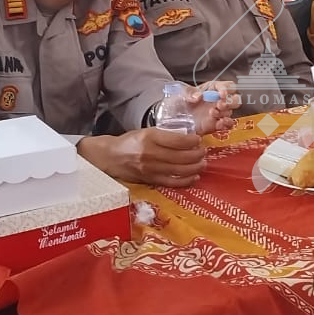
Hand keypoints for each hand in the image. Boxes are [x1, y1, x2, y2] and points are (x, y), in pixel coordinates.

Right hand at [77, 129, 206, 187]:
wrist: (110, 157)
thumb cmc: (129, 142)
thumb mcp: (146, 132)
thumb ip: (165, 135)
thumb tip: (188, 138)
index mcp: (150, 137)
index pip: (178, 140)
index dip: (192, 141)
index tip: (198, 140)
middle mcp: (151, 153)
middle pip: (182, 156)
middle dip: (197, 154)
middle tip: (203, 152)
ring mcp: (151, 169)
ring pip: (180, 170)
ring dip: (195, 167)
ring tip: (202, 163)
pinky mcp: (151, 180)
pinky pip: (172, 182)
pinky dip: (186, 181)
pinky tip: (194, 177)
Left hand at [186, 80, 239, 134]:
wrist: (177, 117)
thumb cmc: (182, 102)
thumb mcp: (183, 93)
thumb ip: (190, 93)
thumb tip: (197, 96)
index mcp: (213, 88)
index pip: (228, 85)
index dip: (227, 89)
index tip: (221, 94)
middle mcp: (219, 100)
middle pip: (235, 98)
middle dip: (229, 102)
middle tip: (219, 105)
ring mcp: (220, 112)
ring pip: (231, 111)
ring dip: (224, 113)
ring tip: (212, 113)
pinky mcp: (218, 124)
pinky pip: (228, 124)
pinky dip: (226, 124)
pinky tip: (218, 123)